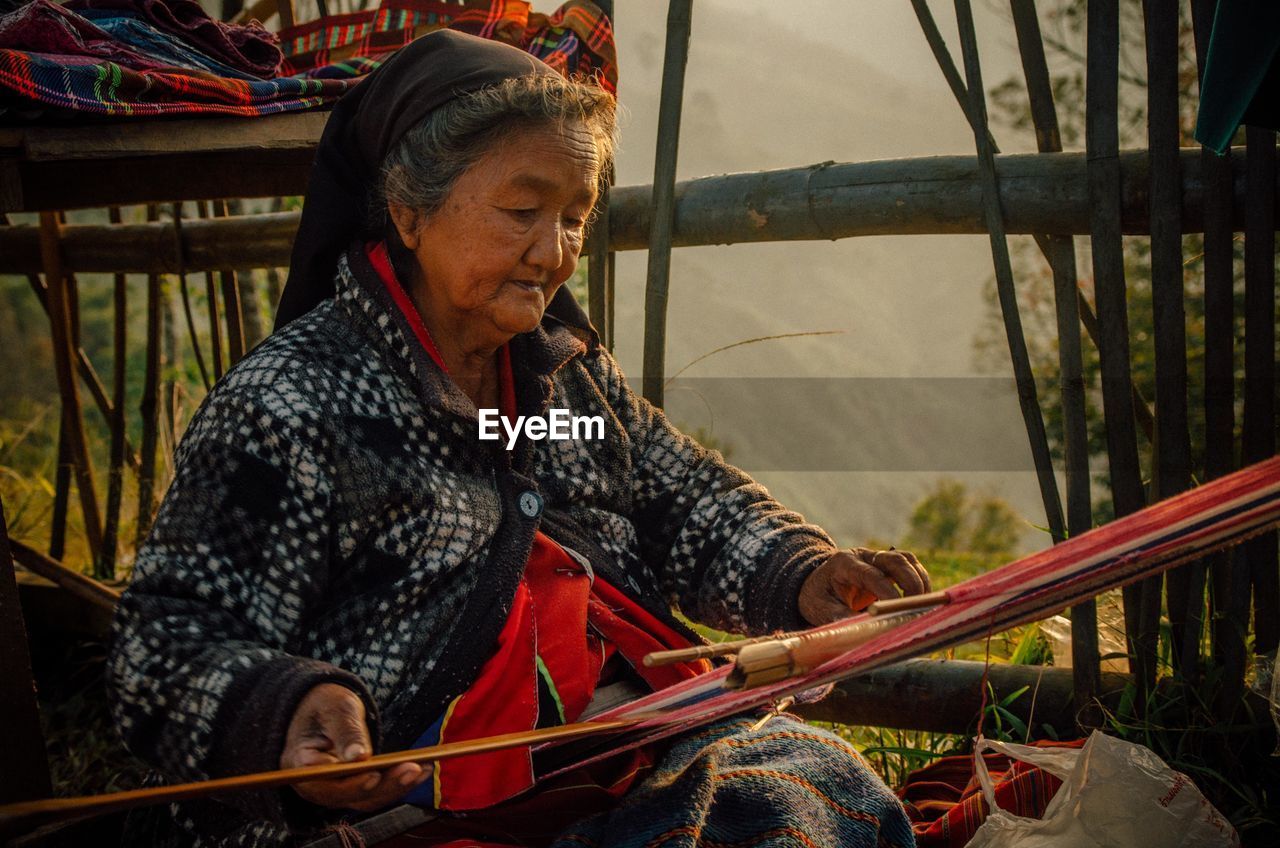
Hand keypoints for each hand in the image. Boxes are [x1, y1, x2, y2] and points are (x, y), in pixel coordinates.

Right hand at [280, 683, 430, 810]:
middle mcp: (316, 785)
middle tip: (413, 768)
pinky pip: (375, 792)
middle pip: (349, 796)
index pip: (325, 783)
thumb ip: (346, 730)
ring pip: (366, 799)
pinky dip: (398, 784)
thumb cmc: (325, 705)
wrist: (321, 709)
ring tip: (423, 768)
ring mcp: (335, 789)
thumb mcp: (335, 708)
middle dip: (384, 785)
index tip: (374, 774)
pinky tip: (422, 769)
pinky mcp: (352, 788)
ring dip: (396, 787)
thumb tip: (358, 756)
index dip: (351, 784)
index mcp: (299, 764)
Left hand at [798, 547, 930, 625]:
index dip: (888, 593)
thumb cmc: (818, 598)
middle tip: (918, 609)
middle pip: (894, 559)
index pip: (872, 575)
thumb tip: (866, 632)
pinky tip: (922, 601)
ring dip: (920, 581)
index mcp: (844, 563)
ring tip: (924, 606)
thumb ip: (842, 619)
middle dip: (911, 583)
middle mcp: (863, 556)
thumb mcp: (821, 609)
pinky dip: (920, 581)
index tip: (899, 613)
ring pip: (906, 559)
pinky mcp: (888, 565)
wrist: (816, 585)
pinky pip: (911, 565)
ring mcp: (877, 558)